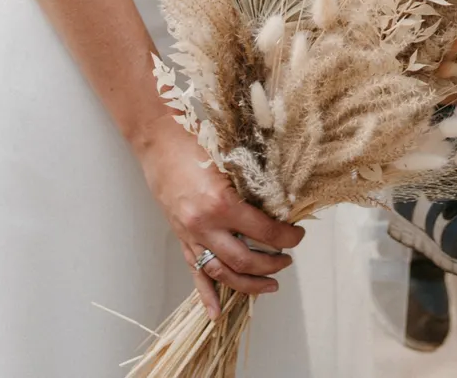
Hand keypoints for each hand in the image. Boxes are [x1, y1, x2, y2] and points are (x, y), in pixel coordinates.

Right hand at [138, 120, 302, 320]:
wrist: (158, 143)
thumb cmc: (194, 144)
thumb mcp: (230, 161)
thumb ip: (250, 186)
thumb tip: (279, 203)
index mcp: (221, 204)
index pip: (263, 232)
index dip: (286, 237)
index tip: (298, 236)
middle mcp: (205, 226)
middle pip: (244, 261)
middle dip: (271, 265)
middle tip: (288, 260)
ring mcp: (191, 235)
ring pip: (222, 273)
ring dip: (248, 285)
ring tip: (269, 286)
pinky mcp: (181, 238)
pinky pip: (195, 273)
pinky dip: (206, 294)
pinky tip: (216, 312)